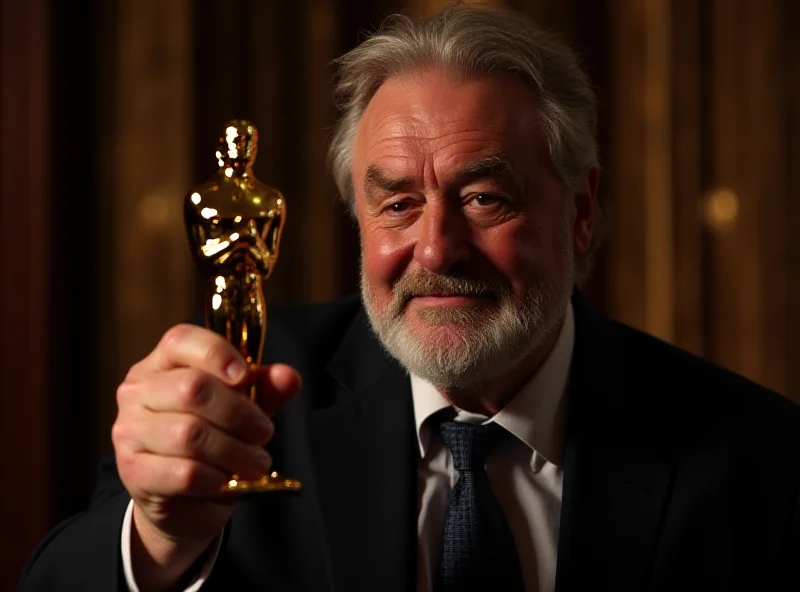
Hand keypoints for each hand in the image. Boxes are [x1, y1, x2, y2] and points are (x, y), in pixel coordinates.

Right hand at [111, 323, 300, 585]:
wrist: (182, 498)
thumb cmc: (213, 438)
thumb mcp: (243, 406)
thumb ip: (264, 388)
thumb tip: (288, 377)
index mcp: (162, 363)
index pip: (180, 340)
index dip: (217, 353)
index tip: (246, 376)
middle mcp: (137, 392)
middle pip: (192, 388)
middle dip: (240, 413)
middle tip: (265, 433)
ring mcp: (129, 432)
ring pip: (190, 434)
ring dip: (235, 451)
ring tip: (256, 462)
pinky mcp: (134, 472)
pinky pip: (184, 473)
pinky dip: (216, 478)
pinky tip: (228, 481)